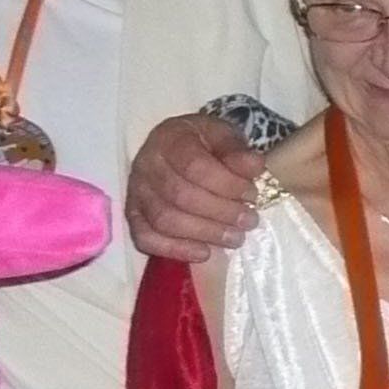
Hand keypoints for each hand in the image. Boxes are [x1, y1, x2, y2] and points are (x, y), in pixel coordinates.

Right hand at [126, 113, 261, 263]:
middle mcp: (146, 165)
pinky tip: (204, 253)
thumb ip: (237, 151)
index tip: (252, 195)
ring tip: (235, 239)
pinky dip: (175, 249)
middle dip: (220, 213)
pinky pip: (146, 238)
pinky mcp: (133, 215)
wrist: (177, 146)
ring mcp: (136, 192)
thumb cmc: (204, 142)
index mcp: (169, 139)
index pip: (195, 166)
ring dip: (204, 233)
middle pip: (180, 196)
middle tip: (249, 221)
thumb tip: (255, 166)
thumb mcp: (224, 136)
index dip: (227, 185)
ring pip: (165, 220)